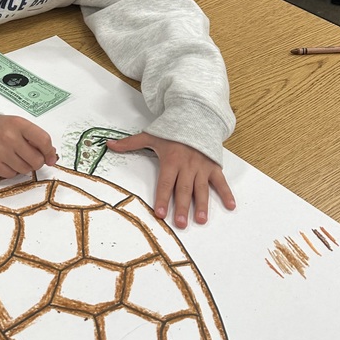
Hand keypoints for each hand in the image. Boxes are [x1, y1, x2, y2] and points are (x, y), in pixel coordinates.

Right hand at [0, 115, 57, 178]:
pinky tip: (7, 161)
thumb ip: (37, 138)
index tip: (51, 158)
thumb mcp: (21, 126)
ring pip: (25, 170)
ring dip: (25, 166)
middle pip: (36, 160)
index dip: (50, 152)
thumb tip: (52, 157)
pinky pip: (12, 175)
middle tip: (31, 156)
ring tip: (17, 157)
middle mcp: (9, 138)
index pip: (43, 140)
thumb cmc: (4, 129)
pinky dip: (13, 170)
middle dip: (37, 161)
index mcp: (19, 124)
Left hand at [107, 133, 235, 228]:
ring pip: (201, 189)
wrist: (196, 116)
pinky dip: (227, 193)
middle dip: (182, 207)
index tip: (161, 214)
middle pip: (184, 190)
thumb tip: (108, 145)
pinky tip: (231, 206)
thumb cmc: (172, 130)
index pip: (165, 183)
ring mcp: (202, 167)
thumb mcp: (150, 135)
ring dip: (202, 205)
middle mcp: (187, 166)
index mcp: (171, 160)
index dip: (163, 199)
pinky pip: (221, 181)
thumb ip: (129, 143)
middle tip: (181, 224)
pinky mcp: (213, 166)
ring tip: (200, 220)